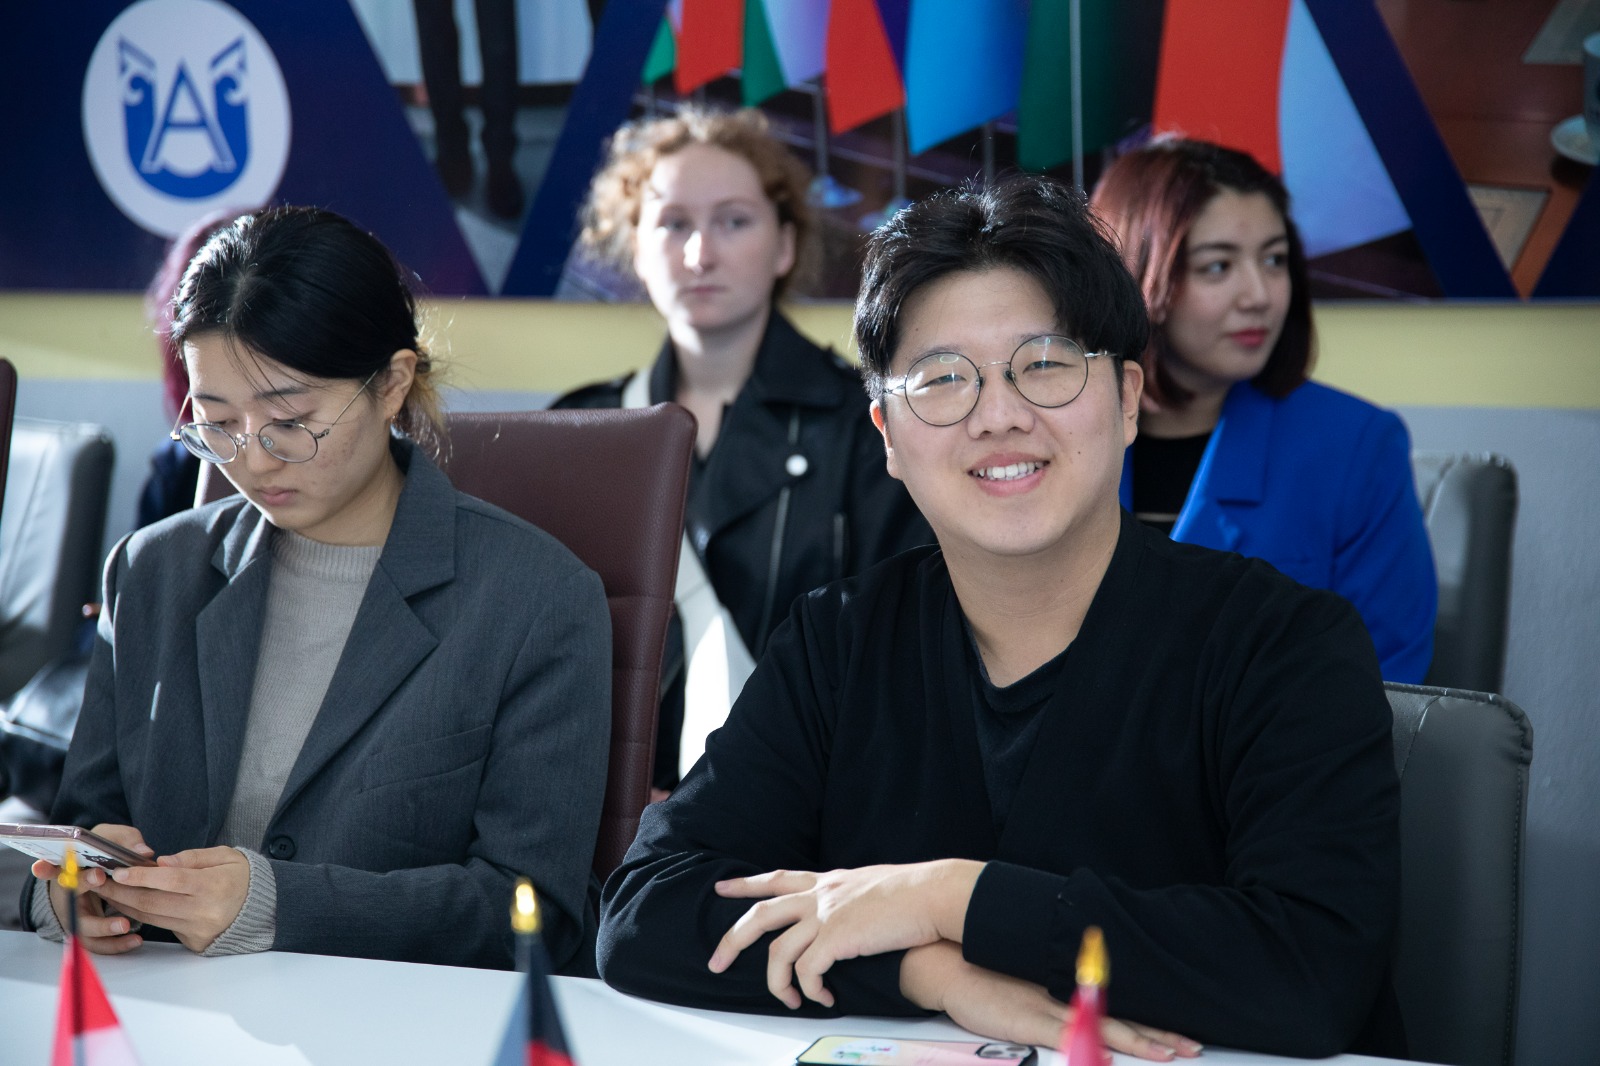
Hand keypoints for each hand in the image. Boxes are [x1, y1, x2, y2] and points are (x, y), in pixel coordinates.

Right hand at [30, 824, 153, 954]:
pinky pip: (98, 944)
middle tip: (101, 876)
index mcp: (68, 870)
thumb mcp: (112, 840)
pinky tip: (135, 939)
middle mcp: (67, 895)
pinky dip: (115, 945)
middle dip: (82, 884)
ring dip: (102, 926)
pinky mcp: (88, 932)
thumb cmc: (104, 857)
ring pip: (82, 927)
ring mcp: (75, 916)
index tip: (41, 866)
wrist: (102, 878)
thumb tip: (144, 852)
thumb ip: (126, 841)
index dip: (45, 868)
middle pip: (67, 895)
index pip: (51, 866)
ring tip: (124, 924)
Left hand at [92, 846, 251, 953]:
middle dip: (122, 891)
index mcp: (214, 886)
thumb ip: (193, 858)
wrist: (264, 907)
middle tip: (100, 880)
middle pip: (153, 902)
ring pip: (151, 917)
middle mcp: (204, 912)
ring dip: (125, 904)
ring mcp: (197, 929)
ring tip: (108, 890)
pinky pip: (161, 927)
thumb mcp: (225, 856)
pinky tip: (128, 904)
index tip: (119, 870)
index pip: (170, 881)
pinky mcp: (193, 941)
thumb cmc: (242, 876)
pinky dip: (141, 915)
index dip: (141, 876)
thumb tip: (161, 863)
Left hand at [708, 860, 982, 1008]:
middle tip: (717, 961)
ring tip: (788, 1000)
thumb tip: (849, 914)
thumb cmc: (915, 892)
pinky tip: (822, 998)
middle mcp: (821, 895)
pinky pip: (807, 971)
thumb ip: (851, 896)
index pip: (777, 879)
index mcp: (828, 881)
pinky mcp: (837, 938)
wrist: (934, 893)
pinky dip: (810, 990)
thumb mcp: (872, 884)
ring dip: (776, 983)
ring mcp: (826, 915)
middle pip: (761, 914)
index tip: (721, 887)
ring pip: (778, 951)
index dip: (746, 884)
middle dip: (733, 939)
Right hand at [900, 942, 1202, 1061]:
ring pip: (1101, 1027)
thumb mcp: (1027, 984)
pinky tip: (1107, 1055)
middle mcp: (1064, 996)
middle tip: (1191, 1047)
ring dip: (1137, 1041)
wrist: (948, 965)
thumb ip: (1055, 997)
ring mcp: (1048, 1009)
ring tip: (1168, 1053)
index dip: (1151, 1023)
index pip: (1117, 1009)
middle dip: (1157, 1036)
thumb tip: (1084, 1006)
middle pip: (1120, 1019)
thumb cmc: (986, 976)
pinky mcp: (1028, 1021)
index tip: (1180, 1035)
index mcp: (1065, 989)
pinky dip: (1088, 1044)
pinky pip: (1064, 1036)